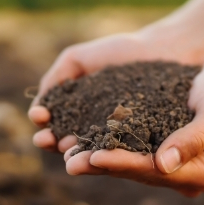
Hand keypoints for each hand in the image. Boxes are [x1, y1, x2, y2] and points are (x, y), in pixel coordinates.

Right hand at [28, 31, 194, 152]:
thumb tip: (38, 107)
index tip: (39, 117)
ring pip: (92, 151)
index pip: (55, 124)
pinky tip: (96, 151)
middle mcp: (96, 130)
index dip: (44, 124)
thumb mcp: (79, 59)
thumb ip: (56, 77)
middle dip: (53, 142)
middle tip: (46, 140)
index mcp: (79, 112)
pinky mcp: (142, 145)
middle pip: (68, 142)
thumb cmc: (122, 52)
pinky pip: (122, 151)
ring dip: (75, 153)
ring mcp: (118, 139)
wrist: (164, 50)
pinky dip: (107, 154)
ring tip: (66, 150)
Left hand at [63, 56, 203, 196]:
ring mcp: (173, 169)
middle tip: (69, 162)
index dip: (124, 164)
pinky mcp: (160, 155)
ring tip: (66, 156)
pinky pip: (129, 155)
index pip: (157, 172)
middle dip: (103, 166)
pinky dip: (105, 149)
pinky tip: (78, 144)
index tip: (95, 156)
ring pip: (130, 167)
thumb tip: (163, 165)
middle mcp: (188, 178)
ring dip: (97, 161)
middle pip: (139, 174)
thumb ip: (193, 137)